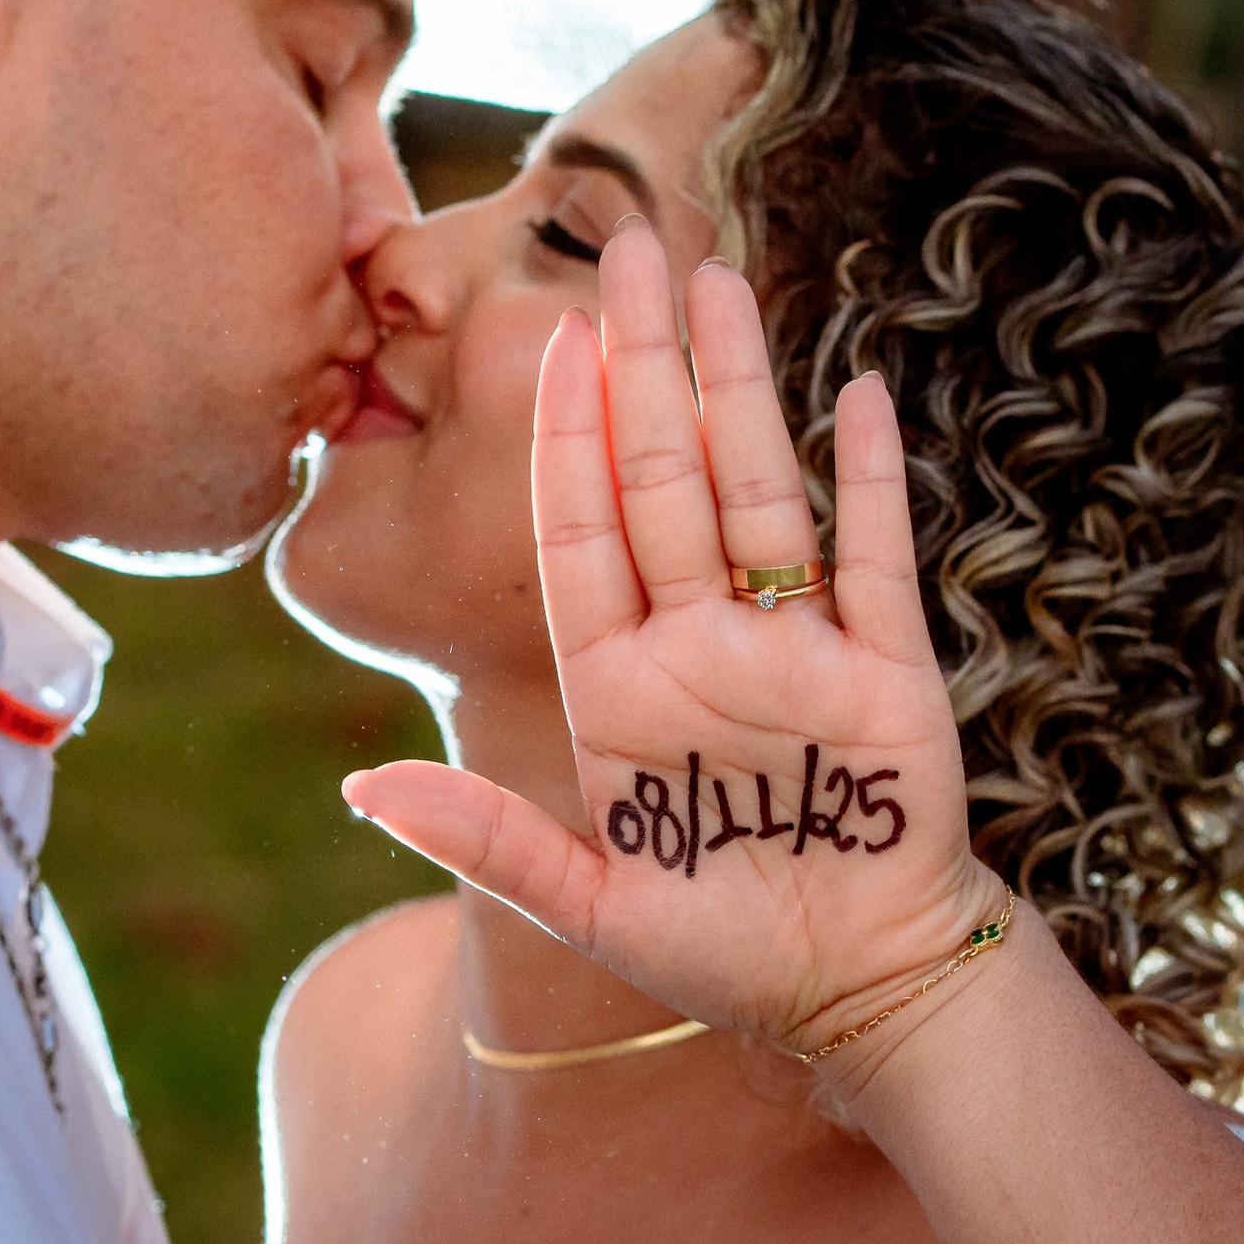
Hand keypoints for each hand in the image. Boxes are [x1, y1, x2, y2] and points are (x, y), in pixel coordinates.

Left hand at [342, 224, 1006, 1051]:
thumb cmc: (723, 951)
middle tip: (628, 249)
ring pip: (758, 488)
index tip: (553, 339)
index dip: (567, 436)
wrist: (860, 994)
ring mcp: (794, 645)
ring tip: (720, 282)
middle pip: (665, 478)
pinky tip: (853, 395)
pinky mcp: (883, 669)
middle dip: (645, 367)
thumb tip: (359, 787)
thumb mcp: (592, 904)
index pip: (583, 531)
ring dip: (743, 387)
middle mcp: (701, 643)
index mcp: (621, 685)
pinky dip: (865, 480)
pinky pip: (871, 555)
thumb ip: (487, 837)